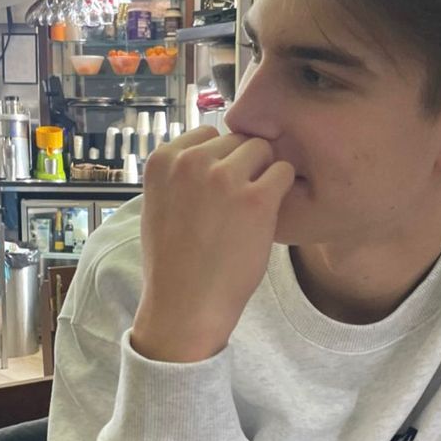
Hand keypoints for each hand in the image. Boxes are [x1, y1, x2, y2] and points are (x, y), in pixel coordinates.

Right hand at [131, 125, 294, 361]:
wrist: (185, 305)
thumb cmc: (172, 262)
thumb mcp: (156, 205)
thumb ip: (178, 174)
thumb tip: (209, 151)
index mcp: (162, 160)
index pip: (207, 134)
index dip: (219, 160)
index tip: (217, 189)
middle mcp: (190, 162)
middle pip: (237, 140)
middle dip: (242, 166)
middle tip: (237, 203)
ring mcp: (224, 178)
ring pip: (262, 150)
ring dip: (263, 175)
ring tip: (253, 209)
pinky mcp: (256, 199)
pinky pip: (284, 172)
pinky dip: (283, 190)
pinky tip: (269, 214)